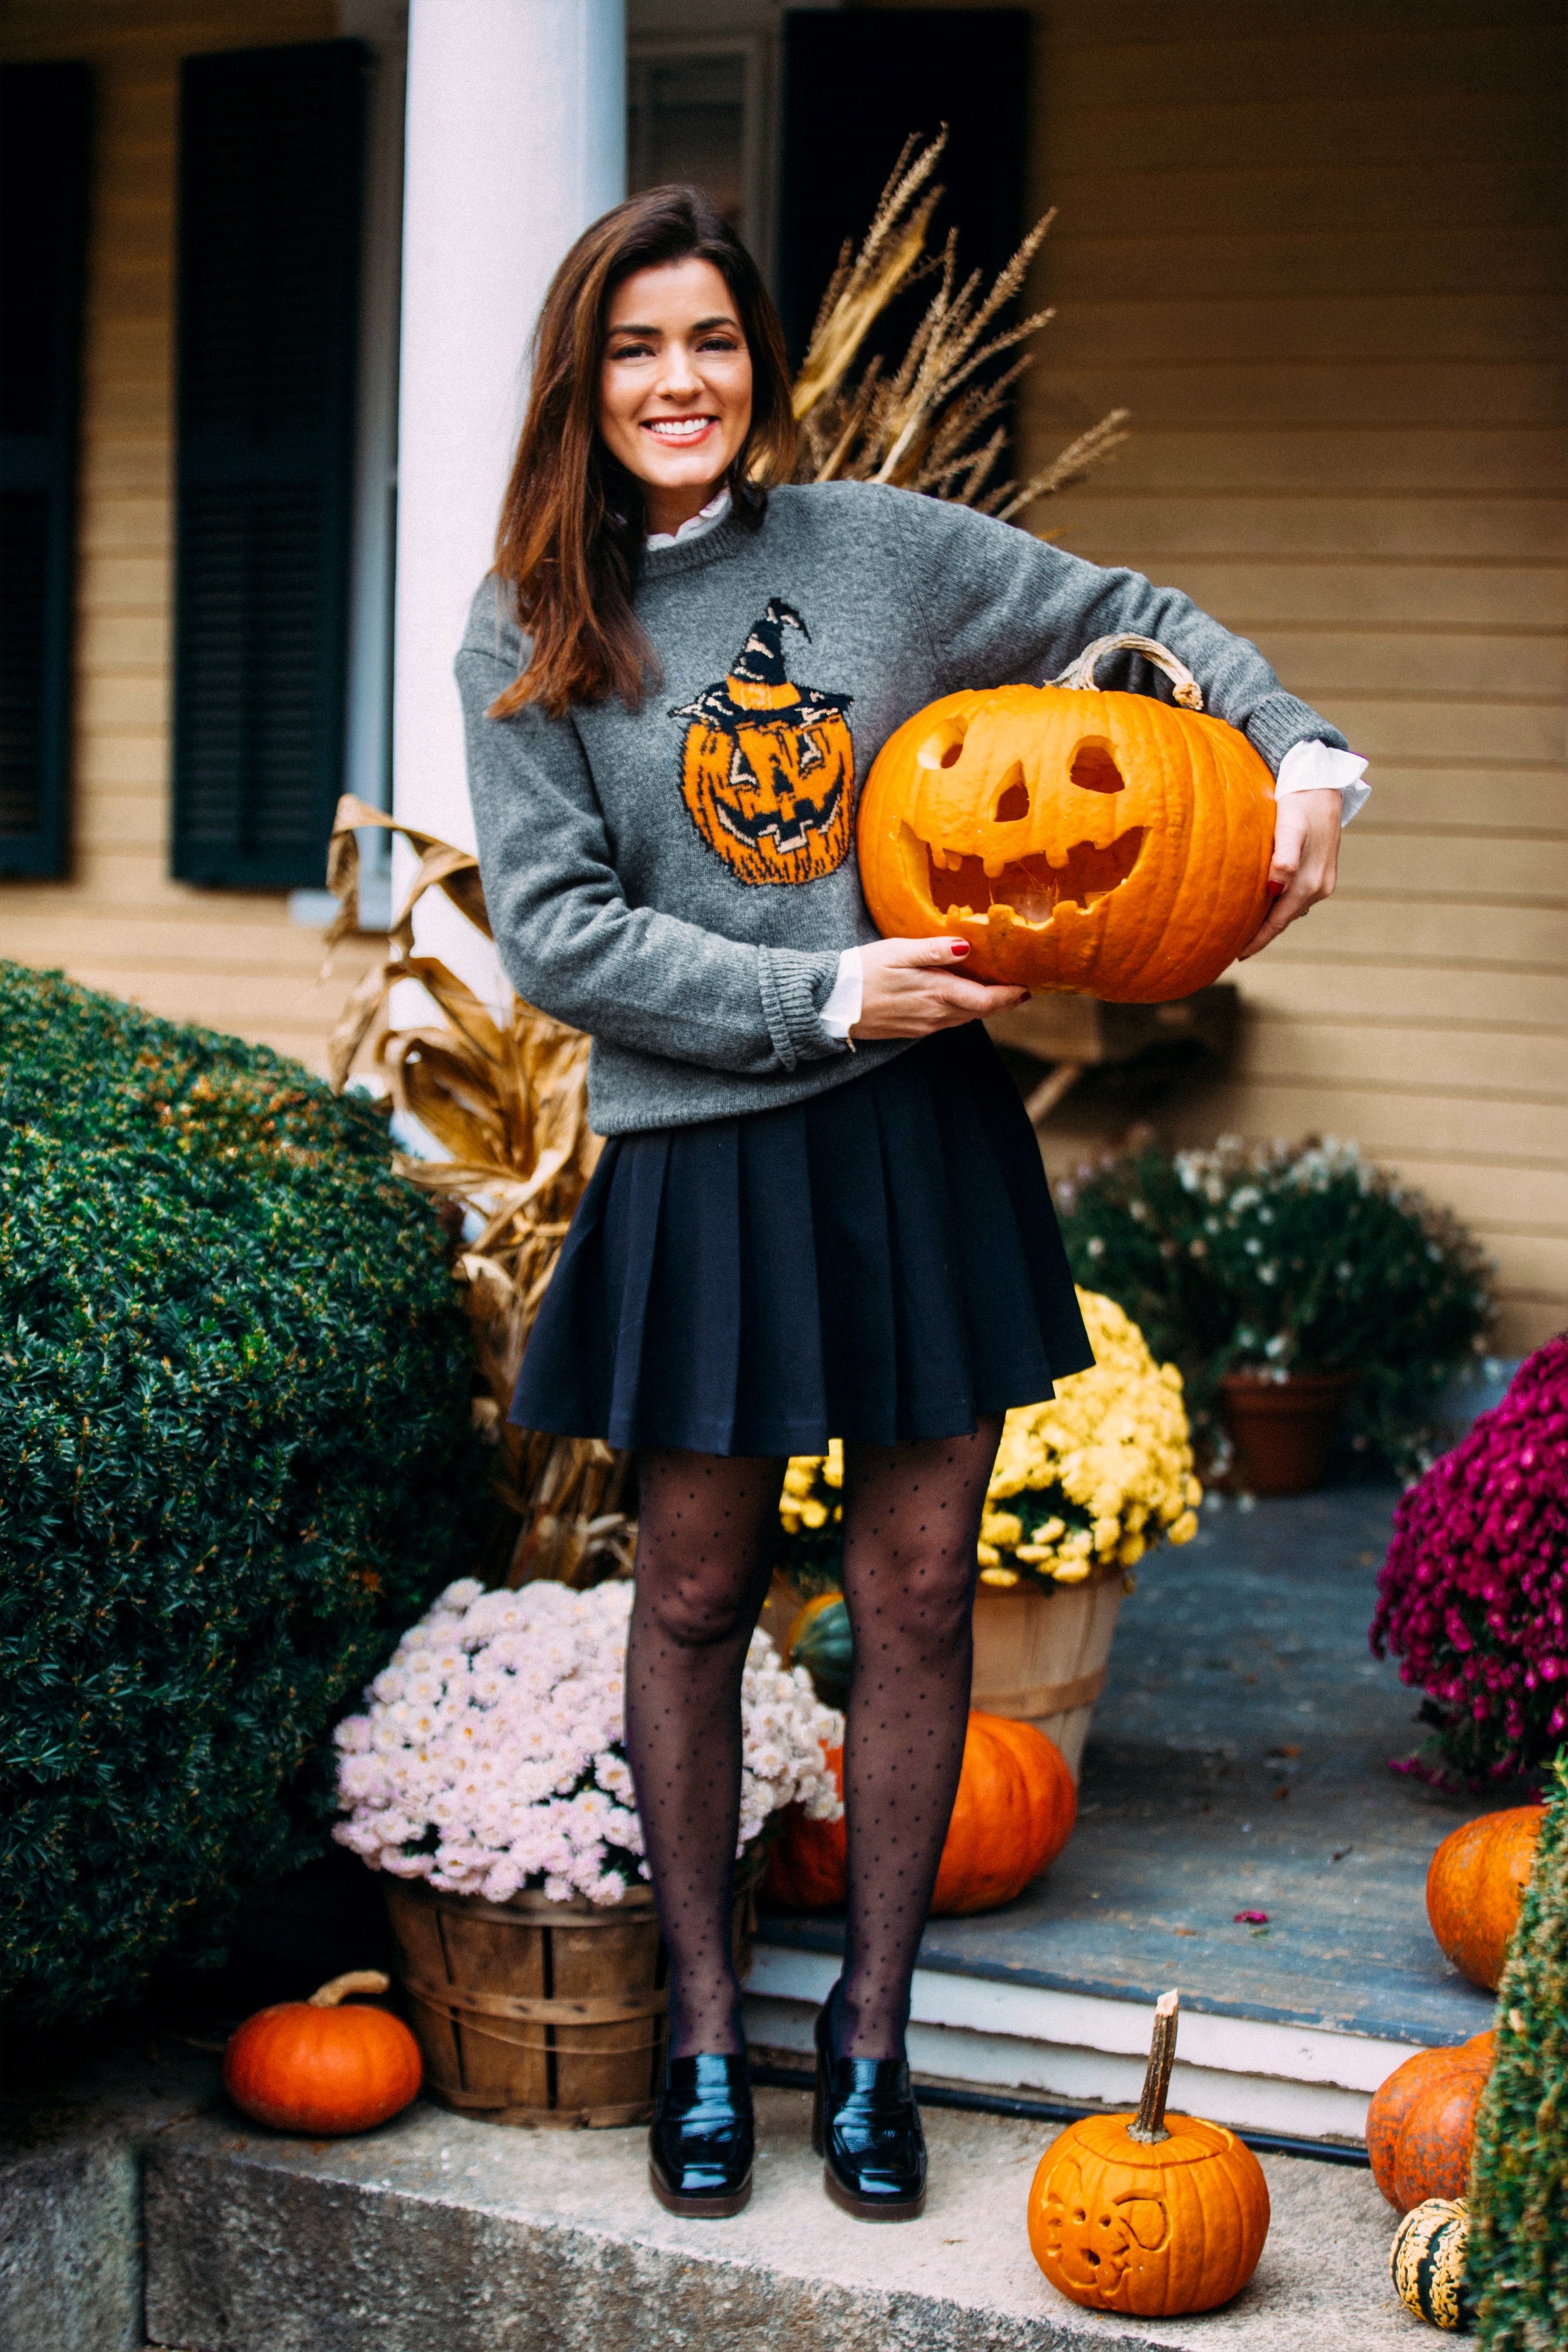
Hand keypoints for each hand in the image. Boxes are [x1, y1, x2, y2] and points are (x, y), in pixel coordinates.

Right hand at [851, 937, 1027, 1038]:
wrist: (830, 1003)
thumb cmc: (862, 971)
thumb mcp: (898, 952)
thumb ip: (934, 951)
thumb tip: (966, 947)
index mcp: (936, 993)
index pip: (986, 1001)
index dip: (1009, 996)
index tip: (1026, 988)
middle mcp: (935, 1015)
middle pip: (980, 1012)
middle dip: (1001, 1002)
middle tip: (1017, 988)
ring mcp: (924, 1026)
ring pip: (964, 1018)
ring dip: (981, 1007)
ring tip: (995, 992)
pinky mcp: (912, 1030)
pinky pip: (946, 1022)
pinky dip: (960, 1011)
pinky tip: (959, 998)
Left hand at [1238, 788, 1341, 959]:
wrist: (1322, 783)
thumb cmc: (1300, 803)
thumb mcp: (1290, 827)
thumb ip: (1284, 857)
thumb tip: (1275, 888)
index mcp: (1310, 883)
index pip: (1279, 922)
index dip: (1258, 940)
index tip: (1236, 956)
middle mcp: (1320, 887)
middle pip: (1284, 920)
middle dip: (1261, 936)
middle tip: (1232, 949)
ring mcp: (1323, 881)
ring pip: (1290, 909)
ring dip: (1270, 921)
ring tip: (1244, 930)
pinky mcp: (1322, 871)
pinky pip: (1296, 897)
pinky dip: (1279, 905)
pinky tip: (1263, 904)